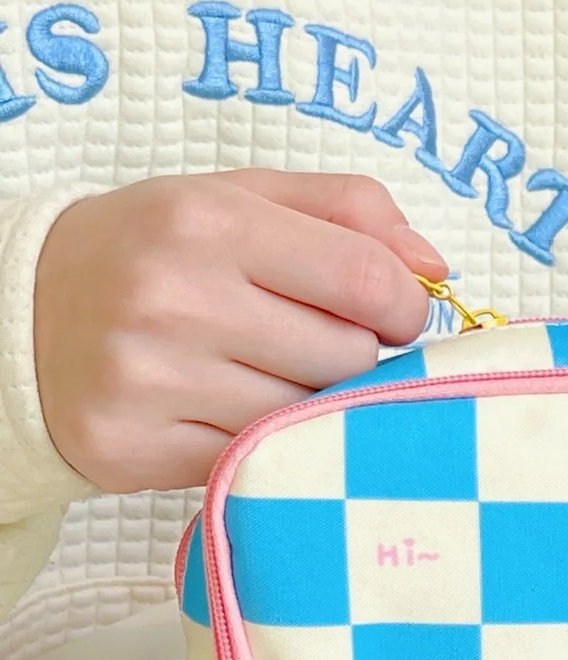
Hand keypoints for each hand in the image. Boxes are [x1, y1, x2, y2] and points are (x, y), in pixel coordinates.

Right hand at [34, 170, 447, 493]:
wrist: (20, 312)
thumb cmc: (158, 253)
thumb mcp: (243, 199)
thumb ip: (349, 212)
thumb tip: (435, 267)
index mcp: (210, 221)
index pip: (368, 281)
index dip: (404, 305)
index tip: (391, 312)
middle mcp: (175, 297)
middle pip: (348, 357)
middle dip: (351, 354)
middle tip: (308, 341)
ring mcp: (151, 378)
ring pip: (308, 416)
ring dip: (307, 403)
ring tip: (261, 373)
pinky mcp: (136, 447)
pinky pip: (257, 460)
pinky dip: (261, 444)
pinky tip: (225, 409)